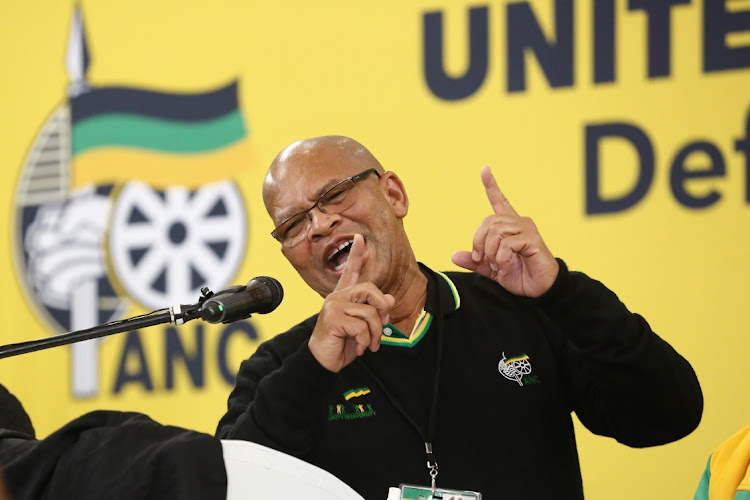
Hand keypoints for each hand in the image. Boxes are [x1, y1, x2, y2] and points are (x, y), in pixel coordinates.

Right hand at [309, 234, 395, 371]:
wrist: (324, 360)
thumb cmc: (343, 342)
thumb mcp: (363, 327)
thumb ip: (375, 311)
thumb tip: (391, 298)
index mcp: (344, 296)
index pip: (351, 271)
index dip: (356, 255)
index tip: (360, 237)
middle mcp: (337, 297)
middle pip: (370, 290)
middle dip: (382, 309)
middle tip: (383, 326)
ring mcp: (334, 306)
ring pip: (370, 313)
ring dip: (375, 333)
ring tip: (369, 345)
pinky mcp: (333, 318)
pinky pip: (361, 327)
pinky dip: (365, 341)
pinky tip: (358, 349)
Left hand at [451, 166, 558, 296]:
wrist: (539, 290)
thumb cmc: (519, 275)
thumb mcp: (491, 269)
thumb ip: (474, 261)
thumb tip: (454, 255)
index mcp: (509, 226)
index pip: (499, 201)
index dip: (491, 185)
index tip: (484, 169)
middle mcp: (518, 222)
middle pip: (488, 222)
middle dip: (479, 243)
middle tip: (483, 261)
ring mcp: (527, 229)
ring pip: (495, 232)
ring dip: (491, 253)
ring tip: (499, 265)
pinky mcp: (532, 239)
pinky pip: (506, 244)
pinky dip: (501, 259)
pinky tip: (507, 267)